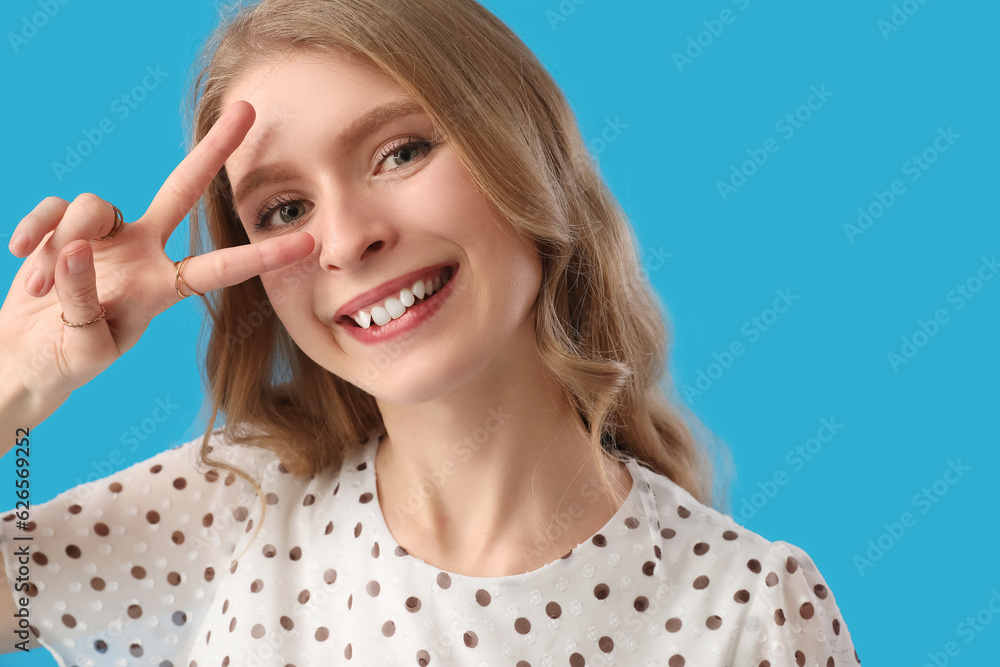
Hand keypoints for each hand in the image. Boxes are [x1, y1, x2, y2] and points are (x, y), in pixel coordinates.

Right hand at [0, 101, 313, 415]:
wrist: (26, 356)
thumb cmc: (66, 359)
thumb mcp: (82, 346)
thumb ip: (82, 300)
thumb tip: (76, 248)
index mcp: (163, 289)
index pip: (220, 269)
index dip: (264, 256)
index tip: (310, 242)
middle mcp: (144, 252)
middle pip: (183, 189)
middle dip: (214, 149)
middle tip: (246, 108)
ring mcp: (106, 236)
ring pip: (95, 204)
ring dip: (63, 245)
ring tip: (41, 291)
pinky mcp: (66, 225)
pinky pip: (54, 208)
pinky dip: (34, 231)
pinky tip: (21, 258)